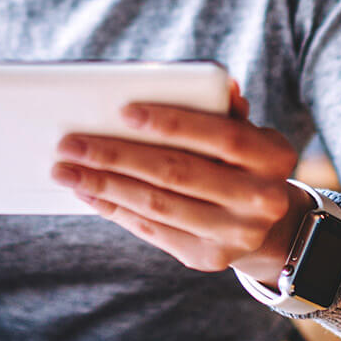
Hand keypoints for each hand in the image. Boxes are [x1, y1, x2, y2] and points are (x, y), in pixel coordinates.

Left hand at [52, 80, 312, 282]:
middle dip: (118, 156)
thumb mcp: (246, 132)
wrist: (269, 225)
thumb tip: (213, 81)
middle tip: (71, 144)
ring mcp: (235, 234)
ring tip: (67, 170)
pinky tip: (88, 192)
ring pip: (158, 205)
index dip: (173, 122)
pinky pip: (152, 230)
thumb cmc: (242, 161)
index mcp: (274, 157)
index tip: (124, 111)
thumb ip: (222, 108)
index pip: (222, 135)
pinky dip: (115, 209)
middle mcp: (261, 200)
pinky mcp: (208, 258)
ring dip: (105, 186)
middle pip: (178, 173)